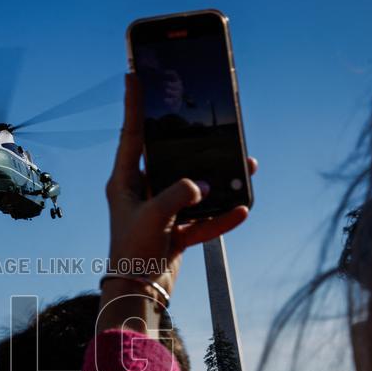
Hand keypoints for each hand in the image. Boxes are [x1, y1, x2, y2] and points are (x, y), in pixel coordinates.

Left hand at [106, 73, 256, 296]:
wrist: (137, 294)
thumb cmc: (133, 252)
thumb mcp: (154, 217)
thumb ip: (179, 195)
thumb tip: (204, 186)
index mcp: (126, 182)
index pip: (132, 135)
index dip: (134, 105)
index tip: (135, 76)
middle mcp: (142, 193)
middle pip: (170, 159)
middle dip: (194, 145)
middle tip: (212, 124)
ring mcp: (161, 212)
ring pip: (195, 189)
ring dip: (219, 181)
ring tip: (245, 167)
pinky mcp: (177, 232)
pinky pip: (204, 220)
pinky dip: (222, 217)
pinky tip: (243, 210)